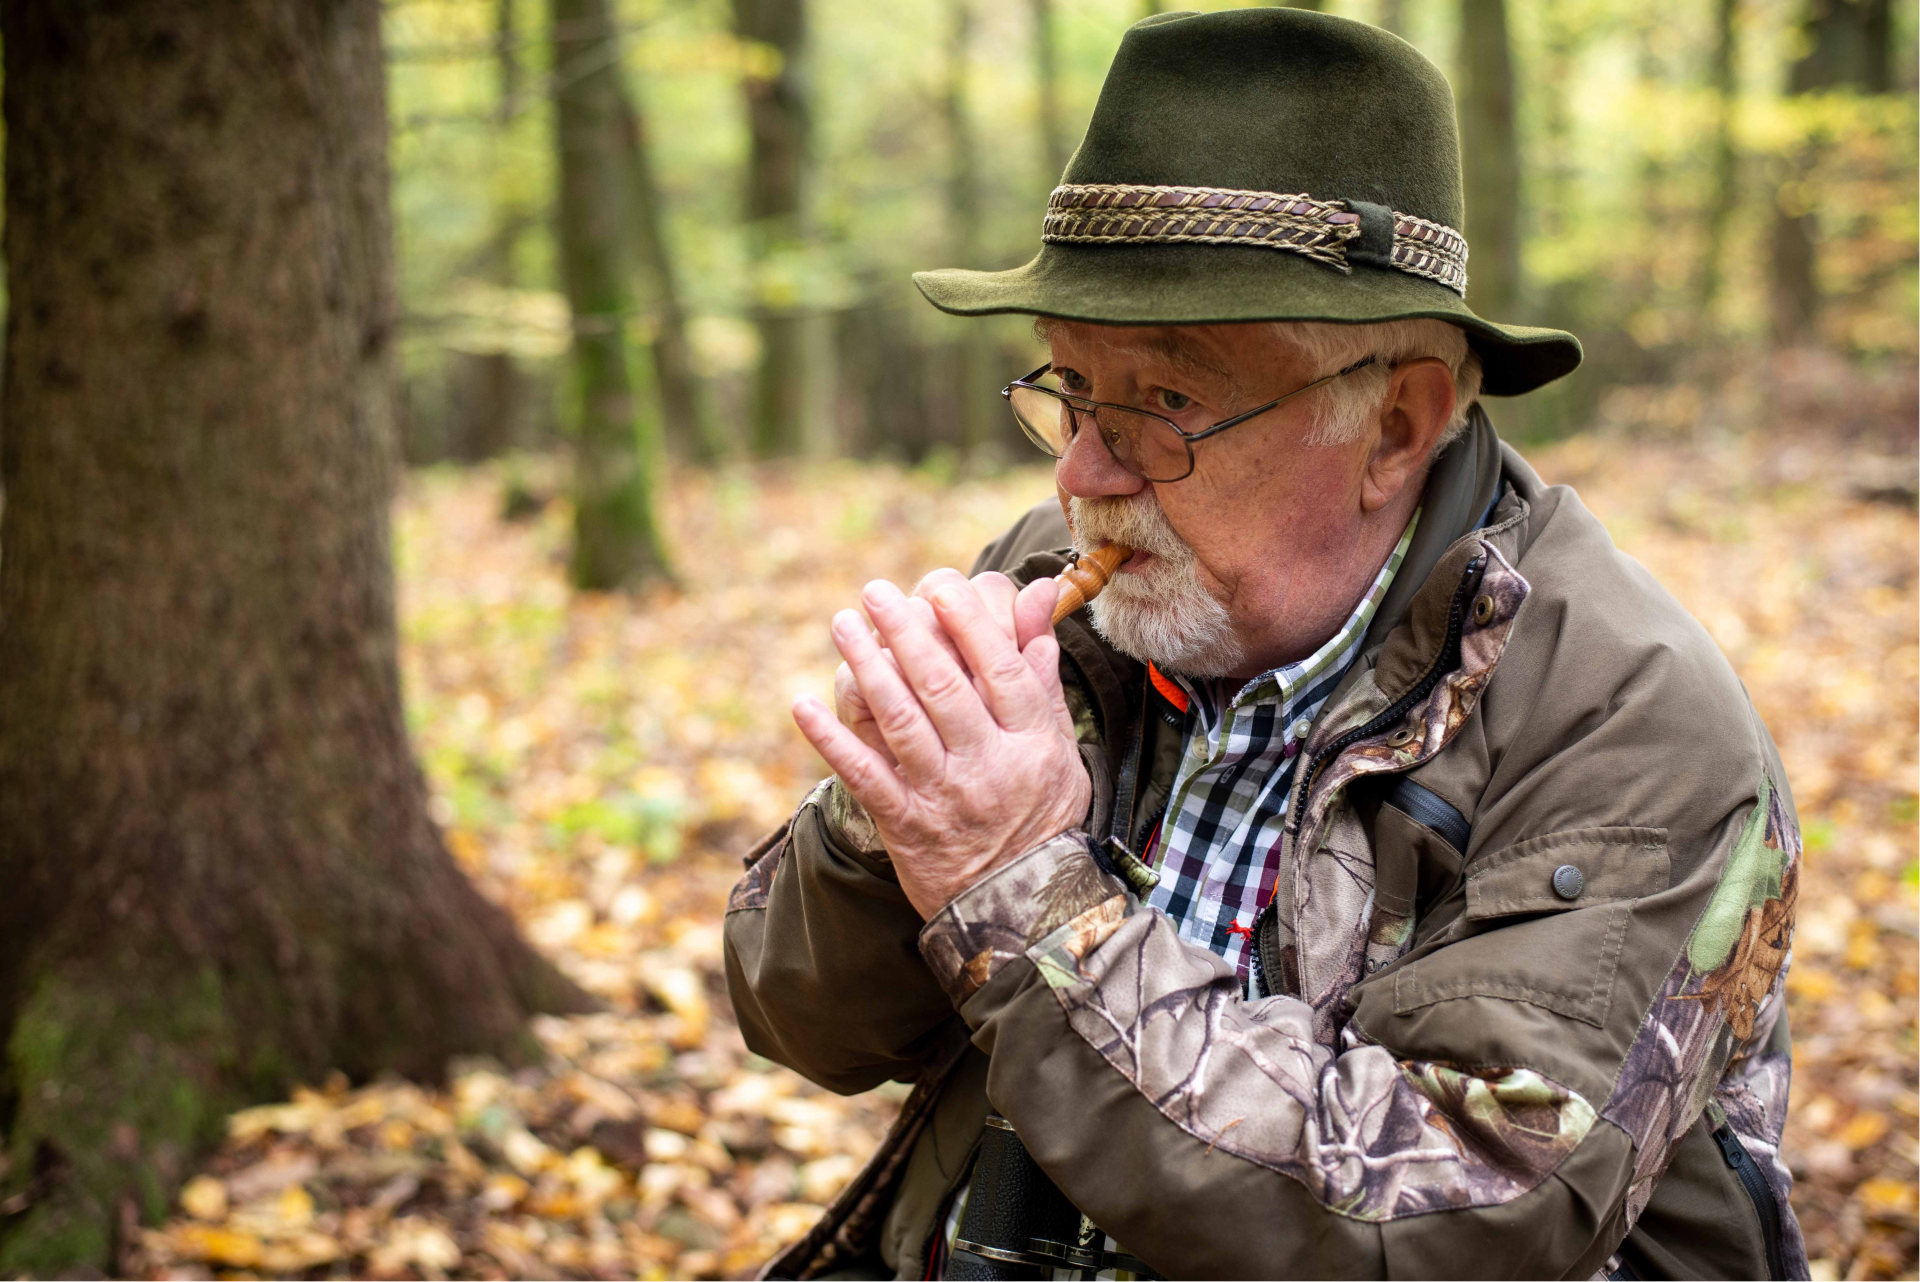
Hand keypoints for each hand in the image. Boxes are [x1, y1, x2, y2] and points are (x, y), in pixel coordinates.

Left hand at [795, 573, 1089, 919]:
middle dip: (906, 632)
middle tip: (876, 591)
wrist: (1019, 906)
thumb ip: (1043, 679)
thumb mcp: (1060, 750)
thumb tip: (1036, 606)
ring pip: (900, 721)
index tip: (940, 587)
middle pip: (943, 687)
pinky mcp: (904, 823)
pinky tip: (801, 703)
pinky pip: (862, 775)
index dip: (968, 625)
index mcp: (1030, 742)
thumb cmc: (1040, 815)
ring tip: (843, 623)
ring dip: (867, 667)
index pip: (1000, 670)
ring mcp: (942, 795)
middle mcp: (987, 765)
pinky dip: (829, 738)